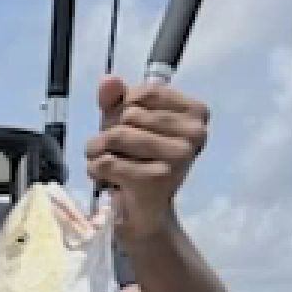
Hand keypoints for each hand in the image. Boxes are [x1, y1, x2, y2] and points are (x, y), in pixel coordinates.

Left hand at [83, 75, 209, 238]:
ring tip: (104, 160)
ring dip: (97, 149)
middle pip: (129, 115)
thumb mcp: (127, 121)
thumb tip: (109, 81)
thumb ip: (117, 98)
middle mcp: (195, 134)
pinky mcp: (157, 179)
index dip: (123, 106)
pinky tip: (103, 176)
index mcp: (196, 113)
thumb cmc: (138, 159)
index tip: (127, 126)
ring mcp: (179, 157)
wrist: (145, 211)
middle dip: (109, 131)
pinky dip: (95, 168)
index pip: (146, 91)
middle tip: (114, 149)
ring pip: (116, 136)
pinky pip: (108, 162)